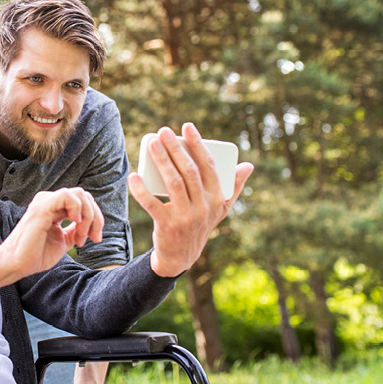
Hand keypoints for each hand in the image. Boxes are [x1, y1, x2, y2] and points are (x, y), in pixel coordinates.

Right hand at [0, 188, 103, 287]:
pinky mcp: (42, 207)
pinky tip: (75, 223)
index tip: (95, 239)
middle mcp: (50, 202)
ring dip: (88, 215)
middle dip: (96, 217)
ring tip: (80, 235)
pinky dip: (77, 208)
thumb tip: (89, 227)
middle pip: (84, 196)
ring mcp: (45, 202)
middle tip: (92, 238)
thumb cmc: (35, 255)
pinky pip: (66, 196)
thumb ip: (74, 230)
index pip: (83, 202)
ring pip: (79, 194)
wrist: (18, 264)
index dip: (96, 219)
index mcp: (55, 208)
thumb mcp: (63, 241)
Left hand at [129, 123, 253, 276]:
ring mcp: (186, 217)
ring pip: (173, 183)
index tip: (187, 127)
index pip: (209, 166)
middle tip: (163, 131)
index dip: (198, 144)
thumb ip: (234, 187)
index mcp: (217, 198)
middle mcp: (204, 207)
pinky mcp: (167, 226)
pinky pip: (153, 204)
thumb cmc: (200, 224)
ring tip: (151, 144)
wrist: (181, 256)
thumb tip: (248, 165)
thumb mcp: (220, 208)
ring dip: (161, 161)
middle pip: (189, 171)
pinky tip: (134, 176)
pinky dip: (142, 190)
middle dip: (176, 148)